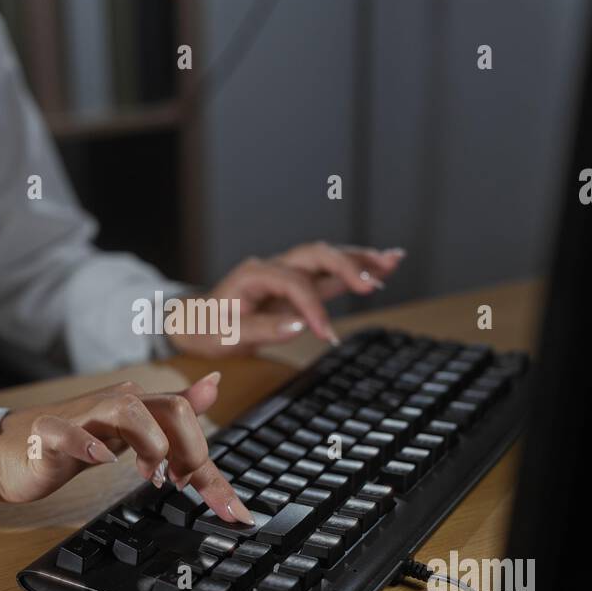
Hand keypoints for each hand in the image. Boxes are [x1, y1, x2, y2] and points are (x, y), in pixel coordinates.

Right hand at [0, 372, 253, 522]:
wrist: (16, 450)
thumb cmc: (78, 440)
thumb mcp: (134, 434)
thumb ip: (176, 421)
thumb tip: (214, 385)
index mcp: (140, 405)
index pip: (189, 420)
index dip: (210, 462)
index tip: (230, 509)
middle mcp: (116, 403)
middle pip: (170, 408)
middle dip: (189, 450)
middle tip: (182, 485)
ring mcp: (83, 415)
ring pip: (127, 409)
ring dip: (150, 444)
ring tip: (151, 475)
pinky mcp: (49, 433)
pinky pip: (69, 432)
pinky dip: (89, 445)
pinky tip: (103, 460)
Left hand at [167, 243, 404, 357]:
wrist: (199, 322)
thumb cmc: (210, 328)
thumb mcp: (228, 335)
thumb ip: (263, 329)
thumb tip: (299, 326)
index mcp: (254, 274)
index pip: (293, 283)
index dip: (312, 307)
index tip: (326, 334)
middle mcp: (275, 267)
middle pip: (316, 255)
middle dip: (346, 266)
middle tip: (371, 285)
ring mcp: (289, 273)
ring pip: (328, 258)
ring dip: (360, 260)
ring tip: (392, 261)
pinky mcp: (300, 284)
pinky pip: (331, 272)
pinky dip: (358, 268)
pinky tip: (385, 265)